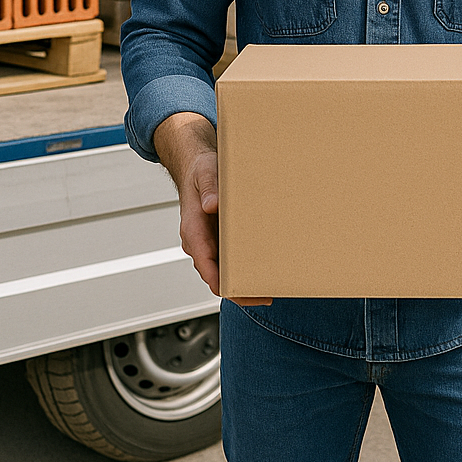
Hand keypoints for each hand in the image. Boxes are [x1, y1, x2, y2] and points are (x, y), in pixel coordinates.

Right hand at [177, 148, 271, 306]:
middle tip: (265, 296)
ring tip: (267, 288)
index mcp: (193, 230)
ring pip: (222, 270)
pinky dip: (242, 267)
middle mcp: (199, 241)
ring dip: (241, 281)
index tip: (238, 292)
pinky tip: (262, 268)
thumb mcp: (206, 173)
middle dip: (238, 290)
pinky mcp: (217, 238)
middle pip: (216, 276)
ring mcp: (208, 242)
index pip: (205, 265)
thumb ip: (209, 189)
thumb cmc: (200, 170)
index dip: (221, 283)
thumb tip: (211, 206)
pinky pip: (228, 258)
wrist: (195, 165)